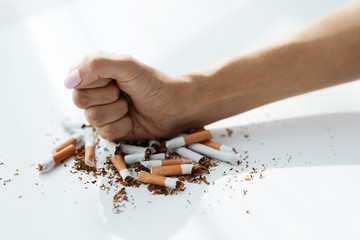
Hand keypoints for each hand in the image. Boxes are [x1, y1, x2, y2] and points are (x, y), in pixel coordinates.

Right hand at [65, 52, 195, 140]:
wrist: (175, 107)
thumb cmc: (153, 83)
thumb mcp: (127, 65)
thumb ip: (97, 64)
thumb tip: (69, 80)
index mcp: (94, 74)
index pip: (75, 82)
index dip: (97, 83)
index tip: (116, 79)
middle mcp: (94, 93)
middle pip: (80, 101)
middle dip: (108, 97)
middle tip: (125, 92)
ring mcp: (102, 113)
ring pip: (93, 118)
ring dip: (117, 112)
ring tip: (130, 106)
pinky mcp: (111, 131)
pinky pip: (105, 133)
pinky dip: (122, 126)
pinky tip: (132, 120)